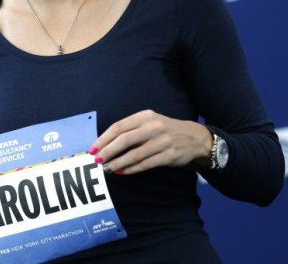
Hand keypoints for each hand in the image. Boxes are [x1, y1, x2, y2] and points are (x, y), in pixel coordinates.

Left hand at [90, 110, 211, 174]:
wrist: (194, 137)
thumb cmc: (164, 130)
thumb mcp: (149, 122)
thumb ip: (130, 129)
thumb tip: (105, 143)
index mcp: (145, 116)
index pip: (119, 127)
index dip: (104, 139)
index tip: (93, 148)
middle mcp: (153, 127)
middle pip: (124, 140)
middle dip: (108, 151)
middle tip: (97, 160)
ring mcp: (162, 141)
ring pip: (134, 154)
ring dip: (117, 163)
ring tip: (106, 169)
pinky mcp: (169, 156)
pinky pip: (145, 164)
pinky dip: (131, 169)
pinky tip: (121, 172)